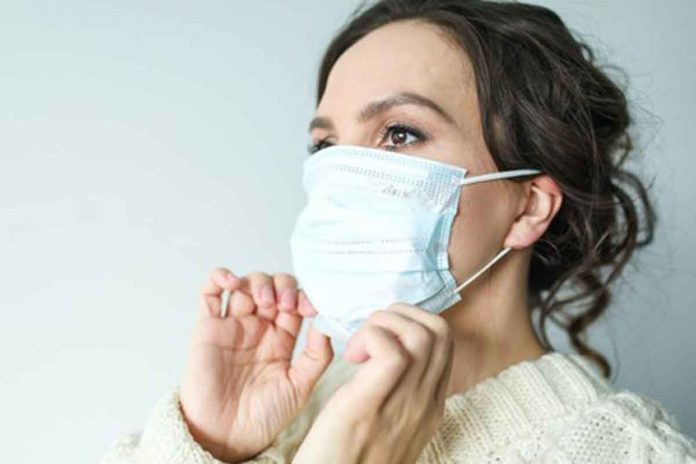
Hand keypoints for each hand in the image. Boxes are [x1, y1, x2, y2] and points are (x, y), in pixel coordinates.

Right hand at [180, 268, 333, 462]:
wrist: (228, 437)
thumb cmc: (264, 416)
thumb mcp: (301, 386)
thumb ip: (317, 356)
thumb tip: (326, 323)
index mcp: (282, 338)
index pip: (296, 302)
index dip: (304, 297)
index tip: (310, 307)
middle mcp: (258, 328)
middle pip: (273, 286)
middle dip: (283, 286)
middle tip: (285, 303)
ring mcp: (233, 325)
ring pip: (246, 284)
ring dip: (258, 281)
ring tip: (265, 300)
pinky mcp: (208, 328)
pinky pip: (209, 293)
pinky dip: (219, 277)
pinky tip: (232, 282)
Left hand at [292, 303, 453, 463]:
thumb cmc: (348, 457)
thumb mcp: (388, 423)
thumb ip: (398, 392)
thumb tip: (387, 353)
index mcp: (430, 405)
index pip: (444, 343)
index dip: (412, 323)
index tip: (382, 333)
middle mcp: (425, 403)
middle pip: (439, 331)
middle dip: (401, 314)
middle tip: (370, 332)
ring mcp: (404, 405)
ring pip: (421, 334)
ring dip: (384, 323)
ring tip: (359, 345)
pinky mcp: (371, 405)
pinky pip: (391, 352)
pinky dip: (371, 337)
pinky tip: (351, 355)